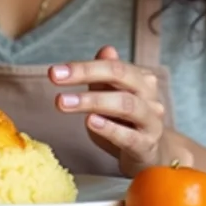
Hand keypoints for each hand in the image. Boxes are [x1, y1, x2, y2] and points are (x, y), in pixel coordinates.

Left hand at [49, 45, 192, 176]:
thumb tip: (106, 50)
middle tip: (55, 77)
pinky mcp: (147, 146)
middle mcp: (149, 95)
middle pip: (120, 75)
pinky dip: (109, 128)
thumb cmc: (125, 123)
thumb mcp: (111, 97)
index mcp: (140, 79)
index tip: (54, 71)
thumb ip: (105, 76)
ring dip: (92, 101)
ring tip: (65, 102)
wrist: (150, 156)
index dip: (83, 66)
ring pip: (126, 104)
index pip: (112, 65)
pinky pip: (129, 136)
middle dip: (86, 73)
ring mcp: (151, 121)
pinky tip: (90, 122)